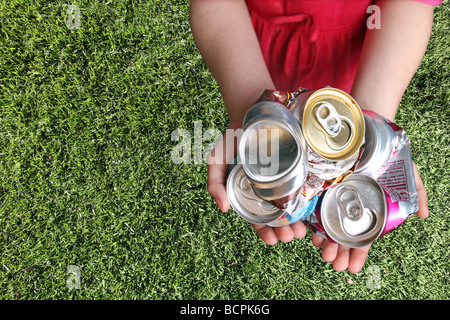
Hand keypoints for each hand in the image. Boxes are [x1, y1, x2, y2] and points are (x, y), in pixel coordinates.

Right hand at [206, 122, 306, 244]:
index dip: (263, 231)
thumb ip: (214, 182)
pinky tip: (313, 212)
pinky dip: (308, 202)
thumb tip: (223, 209)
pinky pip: (304, 186)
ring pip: (292, 205)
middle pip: (277, 215)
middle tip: (291, 237)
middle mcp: (267, 187)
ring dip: (298, 221)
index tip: (271, 240)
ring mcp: (284, 177)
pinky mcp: (298, 166)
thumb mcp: (217, 159)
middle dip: (283, 230)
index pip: (256, 217)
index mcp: (249, 190)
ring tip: (302, 231)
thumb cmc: (233, 137)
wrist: (252, 110)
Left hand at [310, 161, 428, 272]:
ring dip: (325, 242)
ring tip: (324, 254)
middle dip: (339, 252)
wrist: (369, 129)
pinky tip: (311, 234)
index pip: (362, 236)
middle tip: (335, 264)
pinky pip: (313, 206)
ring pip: (326, 224)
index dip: (358, 253)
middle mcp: (350, 205)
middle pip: (342, 235)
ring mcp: (333, 196)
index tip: (353, 268)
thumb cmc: (388, 152)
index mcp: (368, 209)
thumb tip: (425, 215)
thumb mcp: (408, 173)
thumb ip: (416, 193)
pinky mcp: (320, 185)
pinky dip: (311, 222)